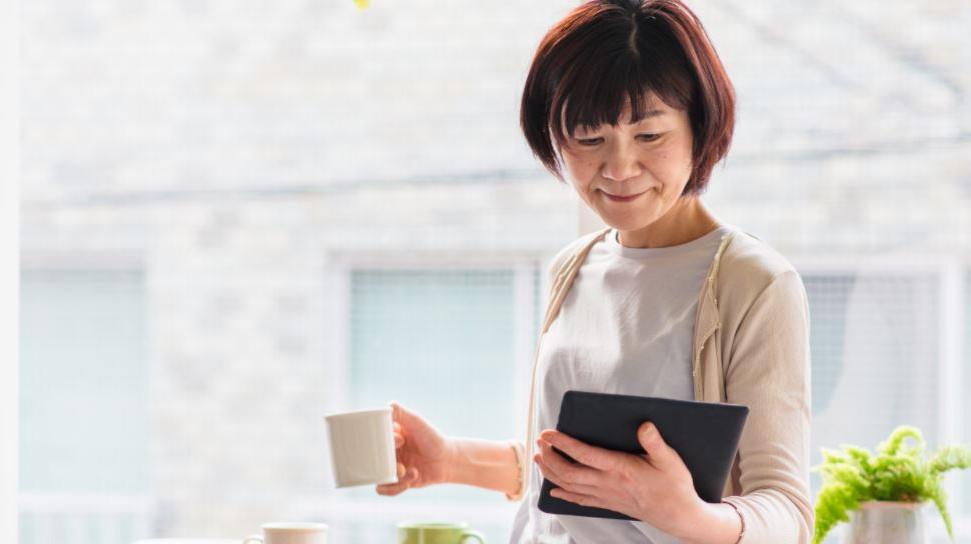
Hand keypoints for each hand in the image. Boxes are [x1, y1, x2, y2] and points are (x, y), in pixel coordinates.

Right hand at [375, 402, 452, 495]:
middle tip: (401, 464)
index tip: (401, 440)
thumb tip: (388, 406)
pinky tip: (410, 480)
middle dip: (386, 463)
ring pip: (377, 476)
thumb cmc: (432, 438)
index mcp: (387, 437)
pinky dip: (393, 489)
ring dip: (392, 477)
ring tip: (410, 472)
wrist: (447, 460)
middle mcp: (387, 452)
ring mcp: (391, 467)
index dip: (384, 442)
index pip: (373, 440)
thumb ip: (401, 413)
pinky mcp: (397, 482)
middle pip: (371, 460)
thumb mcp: (417, 422)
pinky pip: (383, 490)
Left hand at [534, 421, 706, 538]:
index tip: (548, 433)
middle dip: (551, 457)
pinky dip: (564, 494)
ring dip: (551, 473)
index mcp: (620, 469)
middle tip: (540, 442)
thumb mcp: (670, 460)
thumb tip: (644, 425)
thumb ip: (655, 442)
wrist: (679, 516)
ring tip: (539, 458)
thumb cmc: (675, 486)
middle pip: (569, 472)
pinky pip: (580, 500)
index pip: (584, 454)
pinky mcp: (608, 504)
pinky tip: (554, 490)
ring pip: (570, 486)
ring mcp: (606, 496)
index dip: (563, 443)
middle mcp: (608, 483)